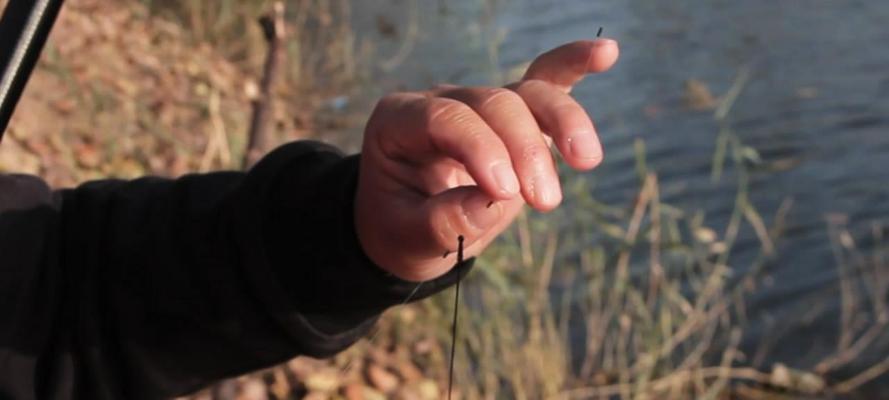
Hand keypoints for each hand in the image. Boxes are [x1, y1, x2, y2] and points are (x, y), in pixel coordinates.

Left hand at [355, 38, 619, 280]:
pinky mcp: (514, 114)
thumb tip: (491, 202)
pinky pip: (545, 80)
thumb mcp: (408, 237)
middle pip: (494, 103)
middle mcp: (442, 102)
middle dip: (525, 149)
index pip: (446, 118)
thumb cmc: (402, 229)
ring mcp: (479, 103)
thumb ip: (443, 221)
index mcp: (399, 122)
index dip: (482, 149)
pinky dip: (575, 65)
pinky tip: (606, 53)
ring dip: (562, 123)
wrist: (410, 229)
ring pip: (527, 93)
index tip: (506, 193)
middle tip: (546, 203)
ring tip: (587, 161)